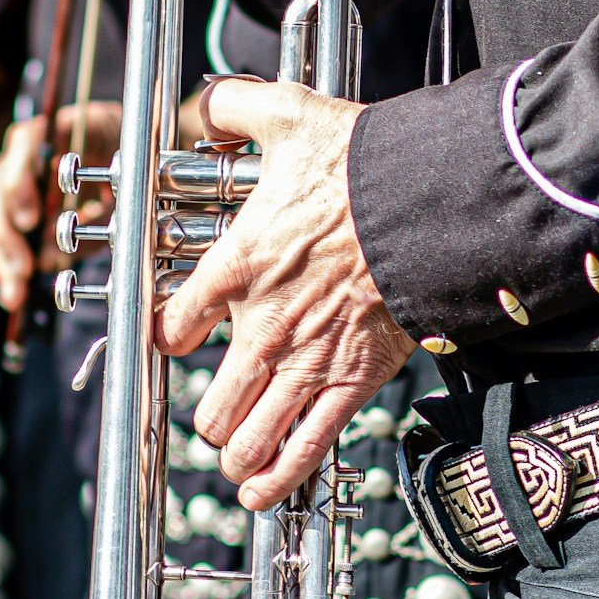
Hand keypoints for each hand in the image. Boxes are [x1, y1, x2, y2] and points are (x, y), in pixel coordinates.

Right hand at [0, 103, 139, 309]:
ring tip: (14, 292)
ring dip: (4, 255)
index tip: (29, 220)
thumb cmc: (135, 162)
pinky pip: (7, 233)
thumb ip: (96, 211)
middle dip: (7, 231)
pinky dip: (9, 264)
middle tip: (22, 267)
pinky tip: (12, 294)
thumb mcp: (127, 180)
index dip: (21, 182)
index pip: (25, 143)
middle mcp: (30, 148)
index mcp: (60, 127)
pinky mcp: (22, 204)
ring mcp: (21, 176)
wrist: (141, 156)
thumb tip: (50, 255)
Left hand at [156, 78, 412, 509]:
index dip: (167, 338)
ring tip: (235, 458)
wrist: (430, 205)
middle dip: (209, 416)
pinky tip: (258, 493)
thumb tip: (207, 104)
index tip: (174, 339)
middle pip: (211, 402)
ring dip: (237, 453)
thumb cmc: (363, 164)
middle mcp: (262, 326)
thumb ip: (234, 107)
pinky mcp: (352, 384)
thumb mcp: (289, 115)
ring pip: (248, 436)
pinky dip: (276, 479)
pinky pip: (303, 449)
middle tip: (216, 414)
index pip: (172, 326)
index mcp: (236, 266)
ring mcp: (306, 362)